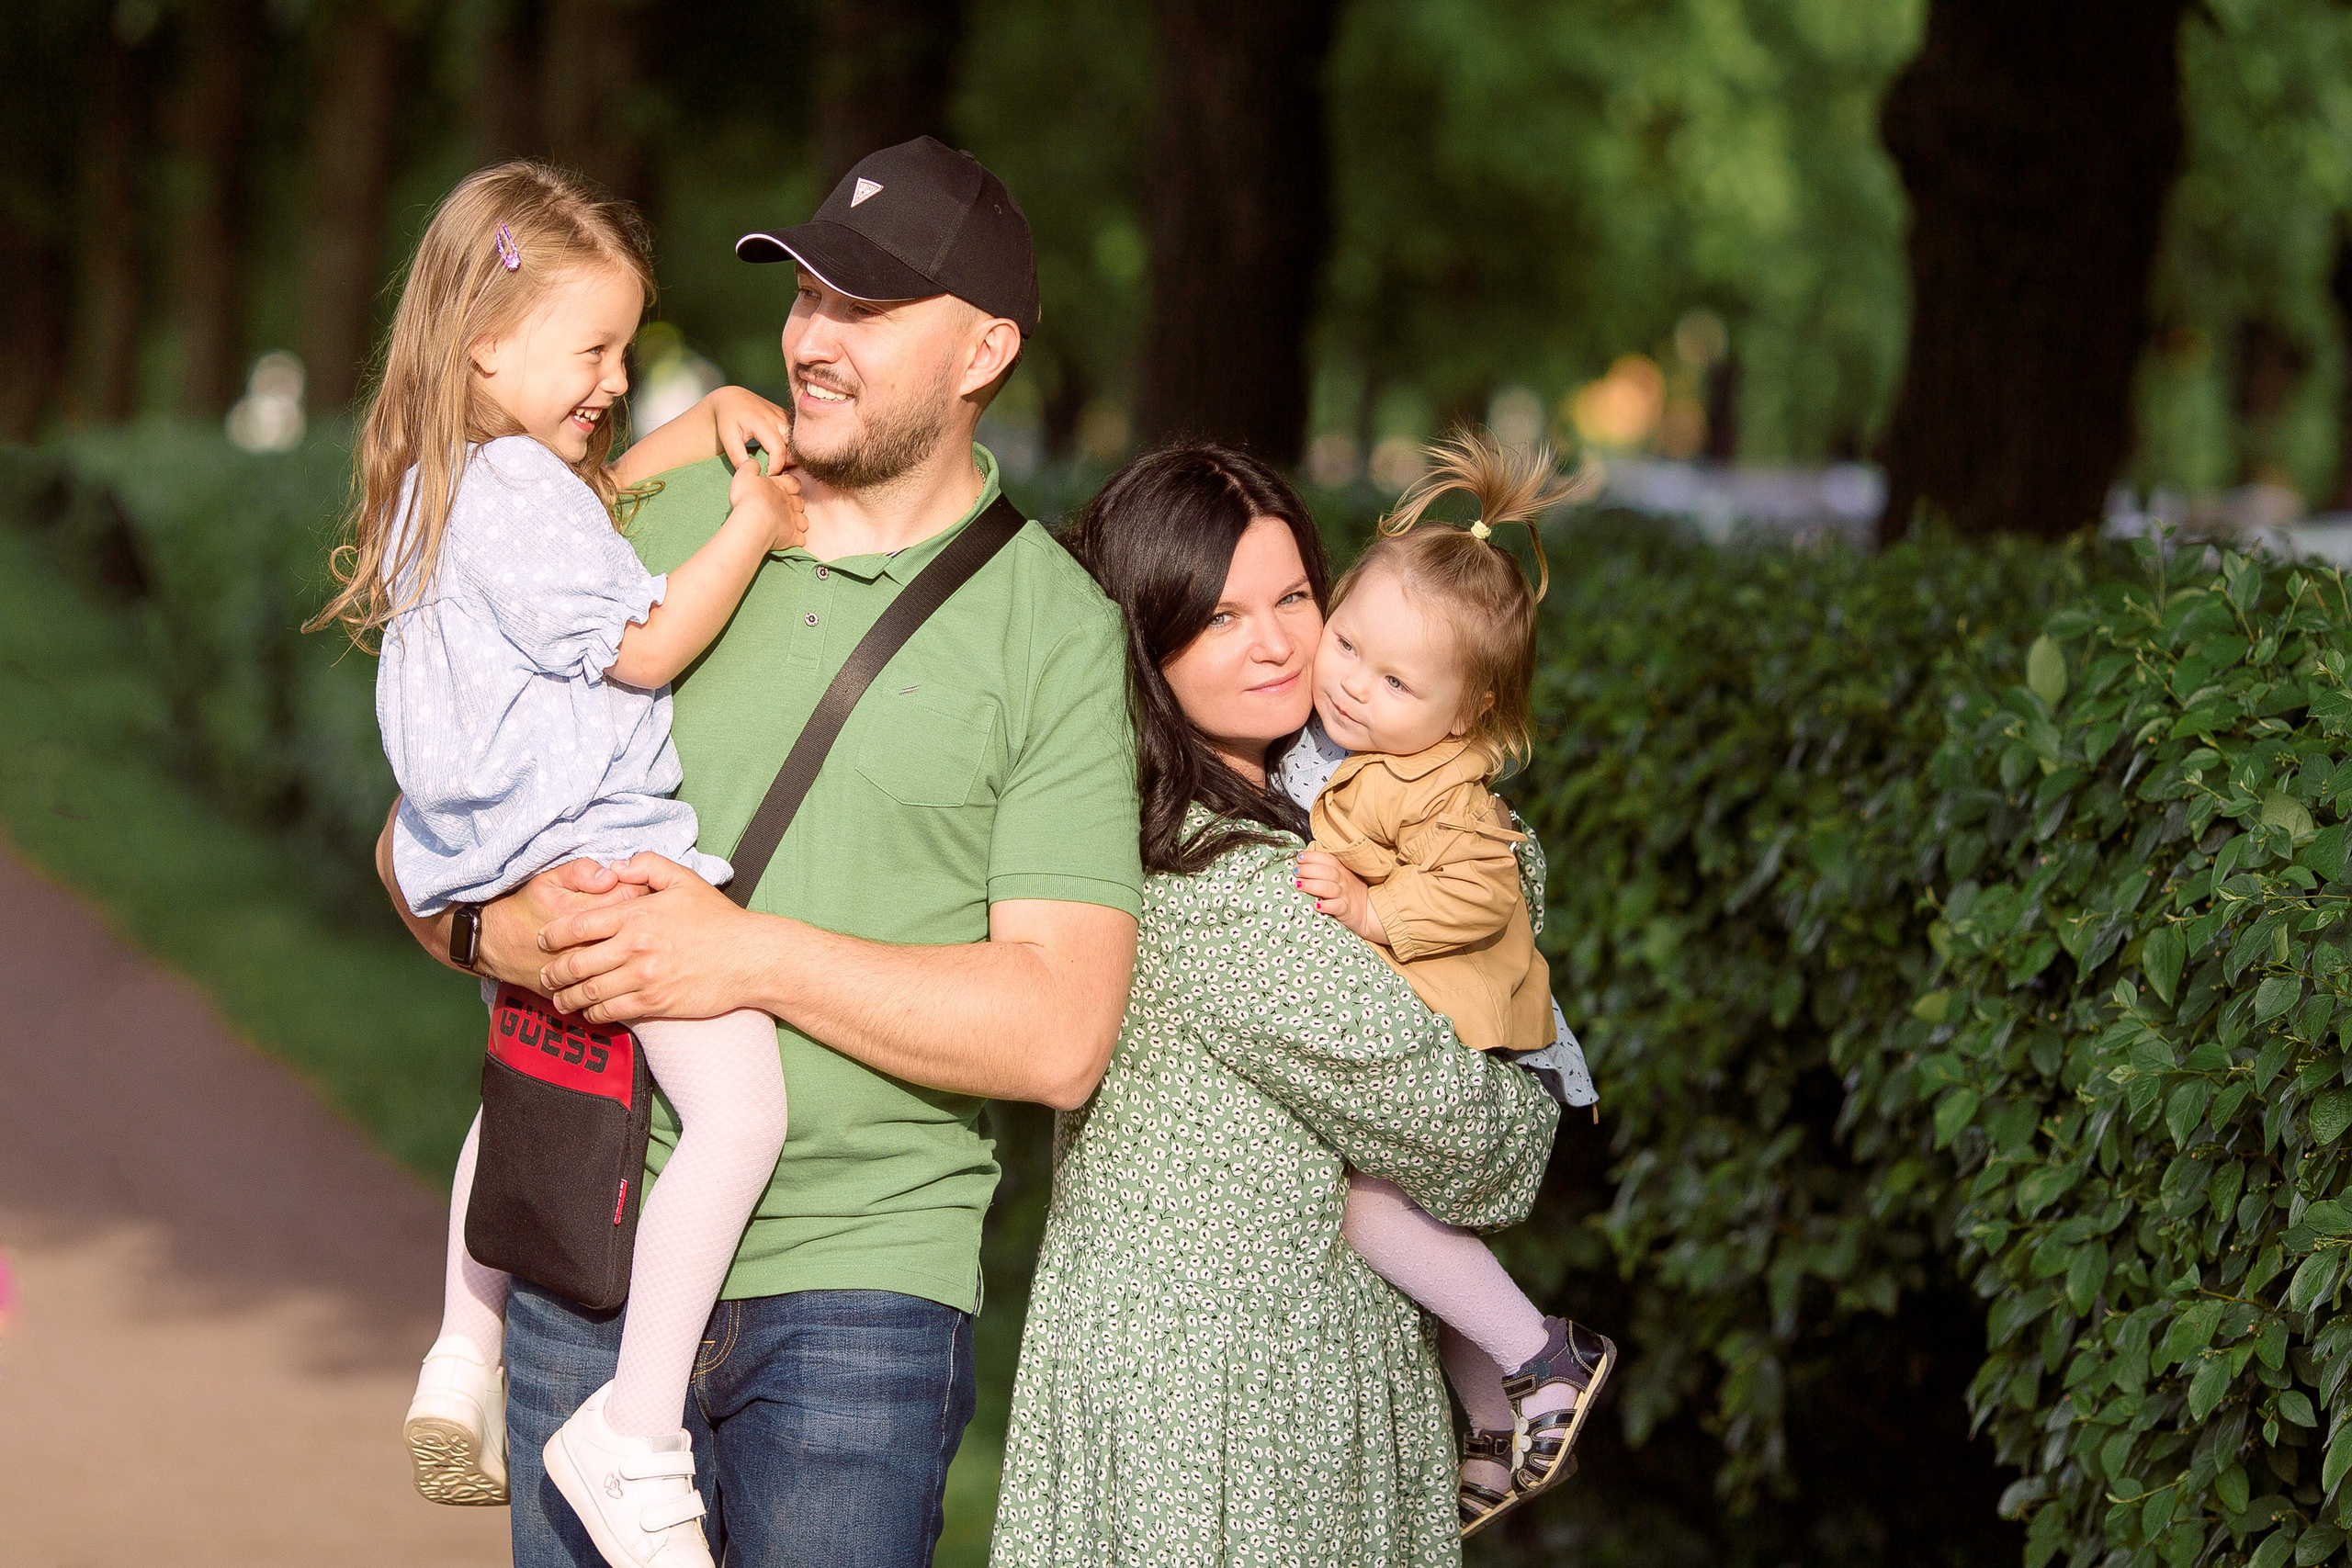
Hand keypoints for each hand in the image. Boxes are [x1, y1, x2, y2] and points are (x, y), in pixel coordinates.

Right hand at [477, 859, 649, 989]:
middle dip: (645, 919)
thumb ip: (581, 871)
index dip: (641, 887)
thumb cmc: (527, 907)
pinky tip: (618, 960)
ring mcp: (587, 969)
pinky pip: (614, 984)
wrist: (498, 946)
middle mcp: (589, 943)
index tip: (636, 886)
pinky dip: (621, 972)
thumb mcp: (548, 880)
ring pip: (629, 958)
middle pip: (639, 929)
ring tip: (629, 937)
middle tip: (639, 914)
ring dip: (635, 948)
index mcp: (585, 911)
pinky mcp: (583, 987)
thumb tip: (611, 875)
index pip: (635, 895)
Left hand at [536, 853, 773, 1022]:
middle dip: (552, 972)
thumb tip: (614, 867)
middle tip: (545, 975)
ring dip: (566, 997)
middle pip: (575, 963)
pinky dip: (593, 1013)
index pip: (577, 925)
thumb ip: (647, 865)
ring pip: (588, 992)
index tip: (543, 941)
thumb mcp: (685, 879)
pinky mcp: (655, 1002)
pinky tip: (589, 1012)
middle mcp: (634, 946)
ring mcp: (643, 977)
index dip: (552, 935)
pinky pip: (610, 1011)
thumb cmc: (719, 919)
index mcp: (637, 914)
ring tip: (559, 999)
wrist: (751, 958)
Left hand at [707, 386, 792, 474]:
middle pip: (794, 445)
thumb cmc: (728, 418)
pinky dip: (792, 447)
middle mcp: (777, 417)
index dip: (776, 466)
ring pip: (798, 441)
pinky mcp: (788, 417)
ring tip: (777, 463)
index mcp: (762, 422)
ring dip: (792, 455)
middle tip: (774, 471)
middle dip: (788, 462)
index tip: (768, 476)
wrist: (733, 398)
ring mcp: (785, 416)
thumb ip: (737, 455)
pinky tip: (781, 454)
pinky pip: (796, 435)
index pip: (778, 449)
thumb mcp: (727, 437)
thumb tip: (747, 473)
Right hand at [729, 457, 806, 552]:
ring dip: (797, 522)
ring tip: (786, 525)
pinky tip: (789, 540)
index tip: (782, 487)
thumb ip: (751, 467)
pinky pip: (801, 539)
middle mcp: (790, 503)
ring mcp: (793, 521)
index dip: (790, 484)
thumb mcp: (745, 474)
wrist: (753, 520)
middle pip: (800, 502)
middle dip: (794, 504)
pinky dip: (797, 540)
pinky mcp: (792, 537)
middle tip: (781, 508)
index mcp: (780, 487)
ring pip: (803, 520)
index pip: (793, 482)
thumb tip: (754, 464)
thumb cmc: (749, 496)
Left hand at [1296, 850, 1387, 945]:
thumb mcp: (1342, 879)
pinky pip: (1337, 907)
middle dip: (1309, 869)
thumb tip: (1301, 866)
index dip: (1313, 857)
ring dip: (1313, 885)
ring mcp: (1346, 896)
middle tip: (1296, 871)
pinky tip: (1317, 906)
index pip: (1328, 859)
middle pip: (1327, 872)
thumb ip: (1325, 872)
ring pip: (1329, 888)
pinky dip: (1327, 906)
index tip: (1299, 857)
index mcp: (1342, 871)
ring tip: (1299, 885)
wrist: (1371, 913)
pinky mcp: (1347, 911)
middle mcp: (1344, 882)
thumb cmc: (1350, 895)